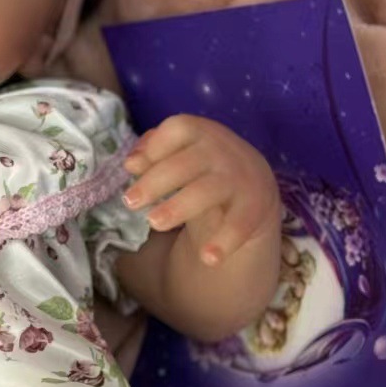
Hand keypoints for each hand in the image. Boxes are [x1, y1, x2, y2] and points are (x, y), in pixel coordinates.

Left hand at [121, 114, 279, 265]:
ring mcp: (241, 180)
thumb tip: (131, 163)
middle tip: (129, 202)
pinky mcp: (255, 208)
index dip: (155, 146)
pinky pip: (239, 224)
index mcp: (204, 134)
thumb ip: (155, 153)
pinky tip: (208, 258)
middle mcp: (224, 152)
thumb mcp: (182, 155)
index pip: (179, 128)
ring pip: (207, 191)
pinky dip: (224, 241)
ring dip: (178, 207)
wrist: (255, 190)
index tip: (132, 168)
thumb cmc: (203, 170)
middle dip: (155, 182)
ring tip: (153, 223)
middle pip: (186, 163)